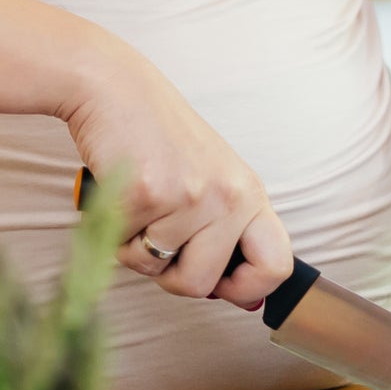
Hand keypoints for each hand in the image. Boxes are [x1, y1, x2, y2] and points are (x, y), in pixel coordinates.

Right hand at [63, 44, 294, 306]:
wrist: (114, 89)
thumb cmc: (157, 140)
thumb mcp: (211, 180)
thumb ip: (230, 235)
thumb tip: (248, 300)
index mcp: (249, 193)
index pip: (276, 266)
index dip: (247, 288)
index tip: (220, 283)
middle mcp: (228, 196)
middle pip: (203, 285)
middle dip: (171, 275)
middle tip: (158, 238)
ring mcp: (190, 196)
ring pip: (158, 271)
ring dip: (137, 249)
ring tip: (139, 204)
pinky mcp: (147, 195)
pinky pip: (124, 249)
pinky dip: (114, 231)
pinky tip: (120, 193)